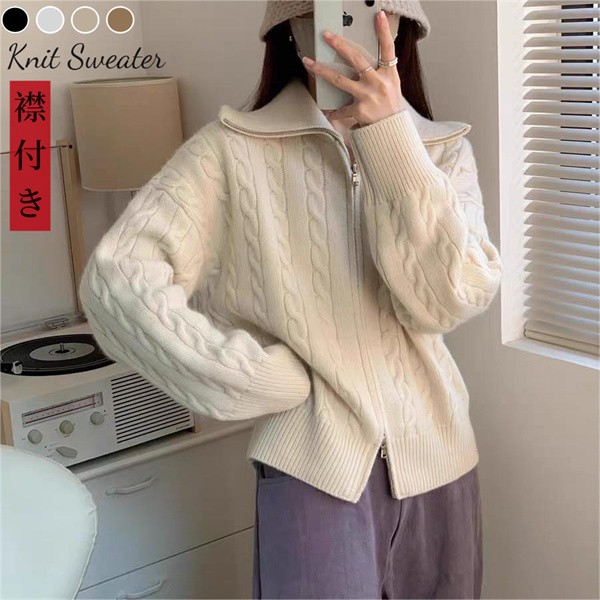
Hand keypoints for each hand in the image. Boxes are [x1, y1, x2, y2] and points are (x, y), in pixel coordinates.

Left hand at [302, 10, 405, 127]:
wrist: (392, 130)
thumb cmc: (390, 106)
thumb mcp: (391, 85)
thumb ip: (380, 71)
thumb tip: (364, 60)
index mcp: (389, 74)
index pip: (388, 49)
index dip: (384, 31)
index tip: (379, 15)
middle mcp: (378, 83)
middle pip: (356, 59)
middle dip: (340, 45)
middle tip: (327, 35)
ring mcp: (367, 96)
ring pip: (340, 80)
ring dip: (322, 71)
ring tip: (309, 63)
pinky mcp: (359, 110)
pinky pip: (341, 109)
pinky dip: (334, 111)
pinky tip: (329, 111)